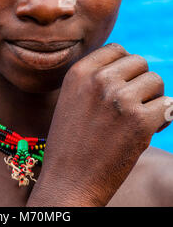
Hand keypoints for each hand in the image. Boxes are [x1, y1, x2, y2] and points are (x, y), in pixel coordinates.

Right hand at [27, 43, 169, 205]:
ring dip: (153, 98)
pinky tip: (149, 131)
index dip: (125, 67)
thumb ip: (94, 77)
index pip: (117, 49)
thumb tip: (128, 62)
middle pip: (140, 62)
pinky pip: (168, 105)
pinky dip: (163, 118)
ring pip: (156, 81)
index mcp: (80, 71)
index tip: (123, 86)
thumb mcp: (71, 97)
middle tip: (134, 104)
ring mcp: (120, 99)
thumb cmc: (71, 141)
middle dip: (141, 82)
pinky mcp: (140, 121)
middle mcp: (99, 79)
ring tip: (139, 118)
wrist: (69, 181)